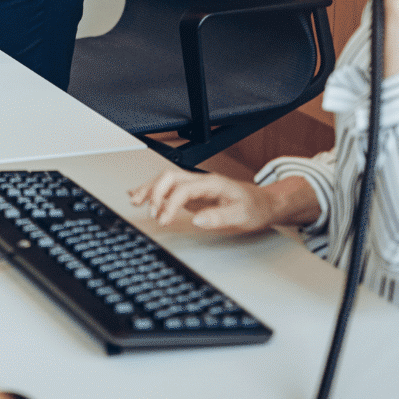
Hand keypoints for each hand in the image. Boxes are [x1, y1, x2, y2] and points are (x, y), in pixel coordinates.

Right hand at [127, 168, 307, 232]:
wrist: (263, 203)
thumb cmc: (254, 208)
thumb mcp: (242, 216)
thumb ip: (219, 217)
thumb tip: (197, 219)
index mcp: (212, 184)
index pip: (183, 189)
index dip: (170, 204)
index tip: (164, 220)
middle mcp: (200, 181)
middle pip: (169, 178)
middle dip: (155, 193)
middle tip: (152, 213)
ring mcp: (195, 186)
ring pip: (165, 180)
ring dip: (149, 190)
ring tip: (135, 201)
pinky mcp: (192, 193)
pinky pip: (167, 187)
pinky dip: (152, 190)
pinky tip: (140, 195)